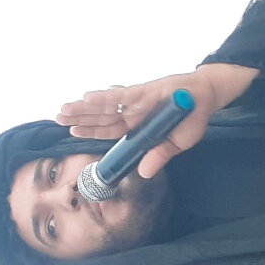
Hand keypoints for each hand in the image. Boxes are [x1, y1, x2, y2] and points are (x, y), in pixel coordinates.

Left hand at [54, 62, 258, 178]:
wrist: (207, 96)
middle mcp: (133, 113)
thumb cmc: (192, 119)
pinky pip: (122, 96)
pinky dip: (106, 97)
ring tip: (64, 110)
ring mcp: (137, 101)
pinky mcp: (145, 91)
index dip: (91, 131)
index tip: (72, 132)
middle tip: (57, 118)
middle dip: (80, 118)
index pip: (109, 131)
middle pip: (102, 118)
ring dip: (85, 108)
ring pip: (107, 107)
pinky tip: (88, 98)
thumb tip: (143, 173)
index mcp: (139, 127)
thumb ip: (159, 155)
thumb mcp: (176, 144)